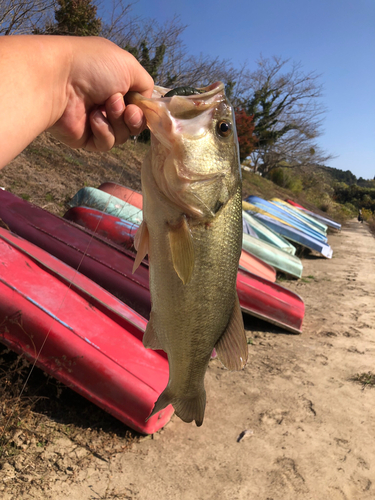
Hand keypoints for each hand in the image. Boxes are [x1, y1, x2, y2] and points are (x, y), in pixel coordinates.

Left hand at [48, 37, 153, 151]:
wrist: (58, 81)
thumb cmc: (92, 67)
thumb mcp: (129, 66)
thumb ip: (146, 84)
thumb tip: (145, 102)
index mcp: (116, 84)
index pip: (139, 105)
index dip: (144, 109)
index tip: (141, 106)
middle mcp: (107, 103)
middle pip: (135, 124)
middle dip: (134, 118)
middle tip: (126, 110)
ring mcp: (96, 121)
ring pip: (123, 135)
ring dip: (118, 121)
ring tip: (105, 106)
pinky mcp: (86, 138)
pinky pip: (107, 143)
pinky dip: (104, 131)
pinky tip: (93, 118)